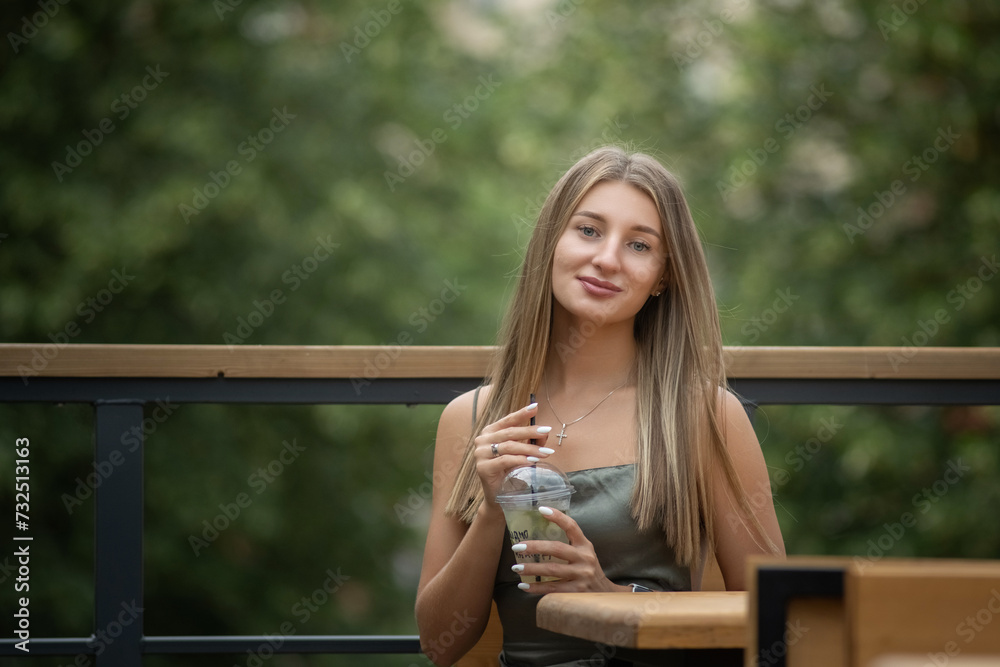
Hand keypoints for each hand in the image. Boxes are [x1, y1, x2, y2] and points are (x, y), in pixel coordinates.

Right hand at [474, 402, 553, 504]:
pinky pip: (505, 460)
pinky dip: (520, 460)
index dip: (521, 413)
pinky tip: (532, 461)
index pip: (507, 420)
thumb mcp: (521, 453)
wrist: (498, 496)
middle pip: (510, 432)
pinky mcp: (483, 468)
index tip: (535, 407)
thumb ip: (530, 441)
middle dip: (530, 431)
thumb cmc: (509, 471)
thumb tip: (545, 432)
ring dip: (529, 448)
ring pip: (509, 446)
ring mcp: (480, 454)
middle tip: (546, 431)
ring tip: (545, 452)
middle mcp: (482, 440)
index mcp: (490, 433)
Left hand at [509, 506, 629, 593]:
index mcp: (585, 545)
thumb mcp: (584, 552)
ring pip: (552, 570)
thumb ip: (569, 543)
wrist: (604, 593)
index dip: (558, 517)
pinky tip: (523, 586)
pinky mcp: (576, 592)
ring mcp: (581, 576)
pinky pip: (552, 588)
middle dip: (535, 547)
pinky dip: (536, 587)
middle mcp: (584, 558)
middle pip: (556, 548)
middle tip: (516, 547)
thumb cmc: (588, 569)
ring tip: (516, 567)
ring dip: (531, 568)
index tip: (541, 509)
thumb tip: (540, 530)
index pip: (572, 526)